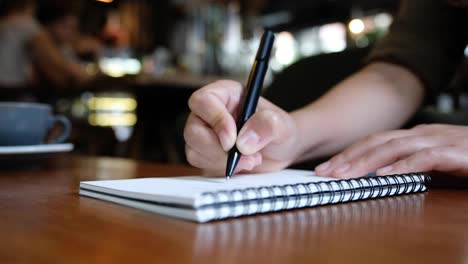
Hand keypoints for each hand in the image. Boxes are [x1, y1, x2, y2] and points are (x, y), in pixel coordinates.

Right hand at [184, 80, 298, 173]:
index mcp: (225, 95)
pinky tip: (242, 165)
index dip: (215, 120)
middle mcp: (210, 114)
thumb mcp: (282, 124)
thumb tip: (243, 141)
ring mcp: (205, 135)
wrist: (283, 150)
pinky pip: (202, 165)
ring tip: (250, 159)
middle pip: (193, 130)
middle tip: (244, 155)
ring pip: (194, 151)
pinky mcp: (207, 155)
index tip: (232, 139)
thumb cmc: (280, 129)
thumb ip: (267, 125)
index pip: (203, 101)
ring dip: (222, 162)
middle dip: (217, 149)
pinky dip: (221, 169)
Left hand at [315, 124, 467, 177]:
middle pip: (376, 142)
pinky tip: (383, 175)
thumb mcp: (431, 159)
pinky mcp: (452, 152)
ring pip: (393, 148)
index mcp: (413, 135)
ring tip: (344, 174)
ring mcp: (435, 140)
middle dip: (348, 157)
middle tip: (324, 171)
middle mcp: (420, 134)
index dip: (348, 153)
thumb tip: (379, 174)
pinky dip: (401, 166)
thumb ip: (407, 163)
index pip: (373, 142)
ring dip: (365, 161)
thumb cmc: (466, 156)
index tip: (327, 168)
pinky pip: (422, 158)